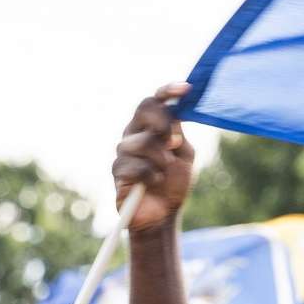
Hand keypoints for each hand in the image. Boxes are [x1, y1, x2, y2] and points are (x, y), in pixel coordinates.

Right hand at [112, 83, 193, 231]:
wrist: (163, 214)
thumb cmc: (173, 182)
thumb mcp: (184, 154)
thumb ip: (179, 133)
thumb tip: (174, 115)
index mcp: (151, 126)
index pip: (155, 101)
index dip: (168, 91)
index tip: (185, 89)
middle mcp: (135, 132)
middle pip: (145, 109)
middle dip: (164, 123)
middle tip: (175, 143)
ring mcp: (124, 151)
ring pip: (144, 141)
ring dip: (161, 159)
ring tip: (164, 173)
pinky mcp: (117, 170)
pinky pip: (136, 166)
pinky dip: (151, 176)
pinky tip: (154, 184)